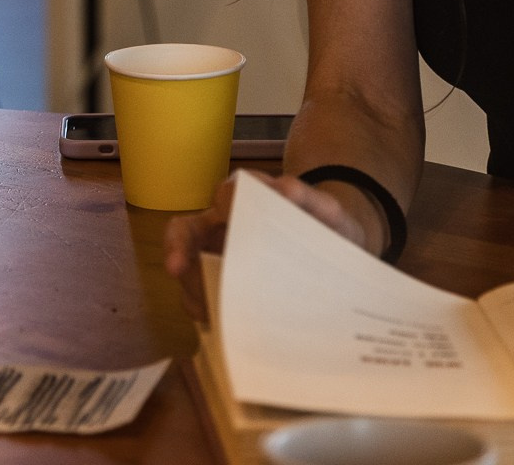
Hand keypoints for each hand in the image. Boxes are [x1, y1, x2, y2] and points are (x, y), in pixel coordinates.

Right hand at [162, 173, 377, 318]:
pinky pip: (202, 296)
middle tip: (176, 268)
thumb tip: (286, 189)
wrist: (338, 261)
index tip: (224, 212)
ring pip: (189, 268)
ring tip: (209, 311)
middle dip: (176, 247)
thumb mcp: (331, 216)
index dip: (220, 204)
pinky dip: (204, 310)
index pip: (226, 194)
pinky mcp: (224, 287)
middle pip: (187, 230)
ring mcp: (220, 258)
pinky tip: (219, 325)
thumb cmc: (329, 231)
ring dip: (192, 287)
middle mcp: (226, 227)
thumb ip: (314, 201)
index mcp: (250, 201)